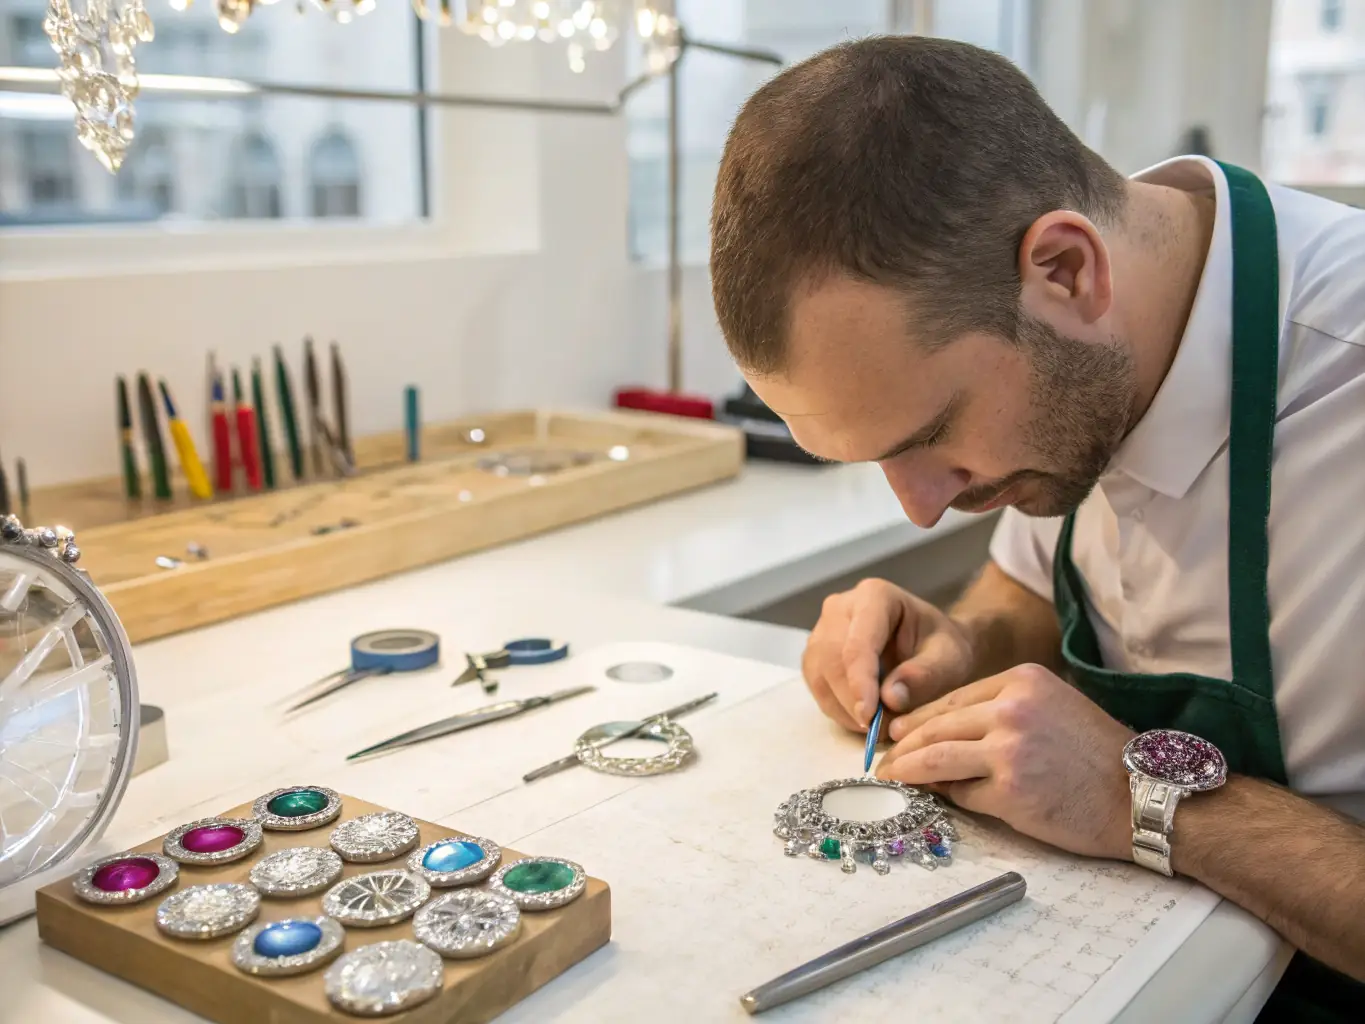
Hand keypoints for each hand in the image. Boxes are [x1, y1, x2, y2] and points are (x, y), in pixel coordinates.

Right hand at [800, 578, 974, 732]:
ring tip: (876, 727)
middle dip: (852, 699)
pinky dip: (838, 709)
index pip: (858, 642)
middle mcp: (840, 607)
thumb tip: (890, 698)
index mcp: (874, 596)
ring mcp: (822, 630)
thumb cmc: (941, 647)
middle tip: (880, 730)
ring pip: (819, 675)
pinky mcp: (816, 656)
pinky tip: (863, 718)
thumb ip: (924, 675)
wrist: (932, 646)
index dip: (860, 681)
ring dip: (843, 708)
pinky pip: (817, 686)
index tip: (869, 716)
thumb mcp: (948, 659)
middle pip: (831, 658)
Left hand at [874, 663, 1135, 860]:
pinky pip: (963, 793)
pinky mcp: (1009, 790)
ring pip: (937, 757)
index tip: (898, 731)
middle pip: (937, 725)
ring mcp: (1009, 749)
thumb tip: (941, 733)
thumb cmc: (1098, 755)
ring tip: (891, 776)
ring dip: (908, 769)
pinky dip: (950, 797)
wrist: (1142, 795)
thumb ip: (1000, 712)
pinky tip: (938, 798)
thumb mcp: (1051, 708)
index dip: (920, 718)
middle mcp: (1012, 708)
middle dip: (904, 744)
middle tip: (883, 757)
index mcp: (1022, 679)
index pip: (953, 697)